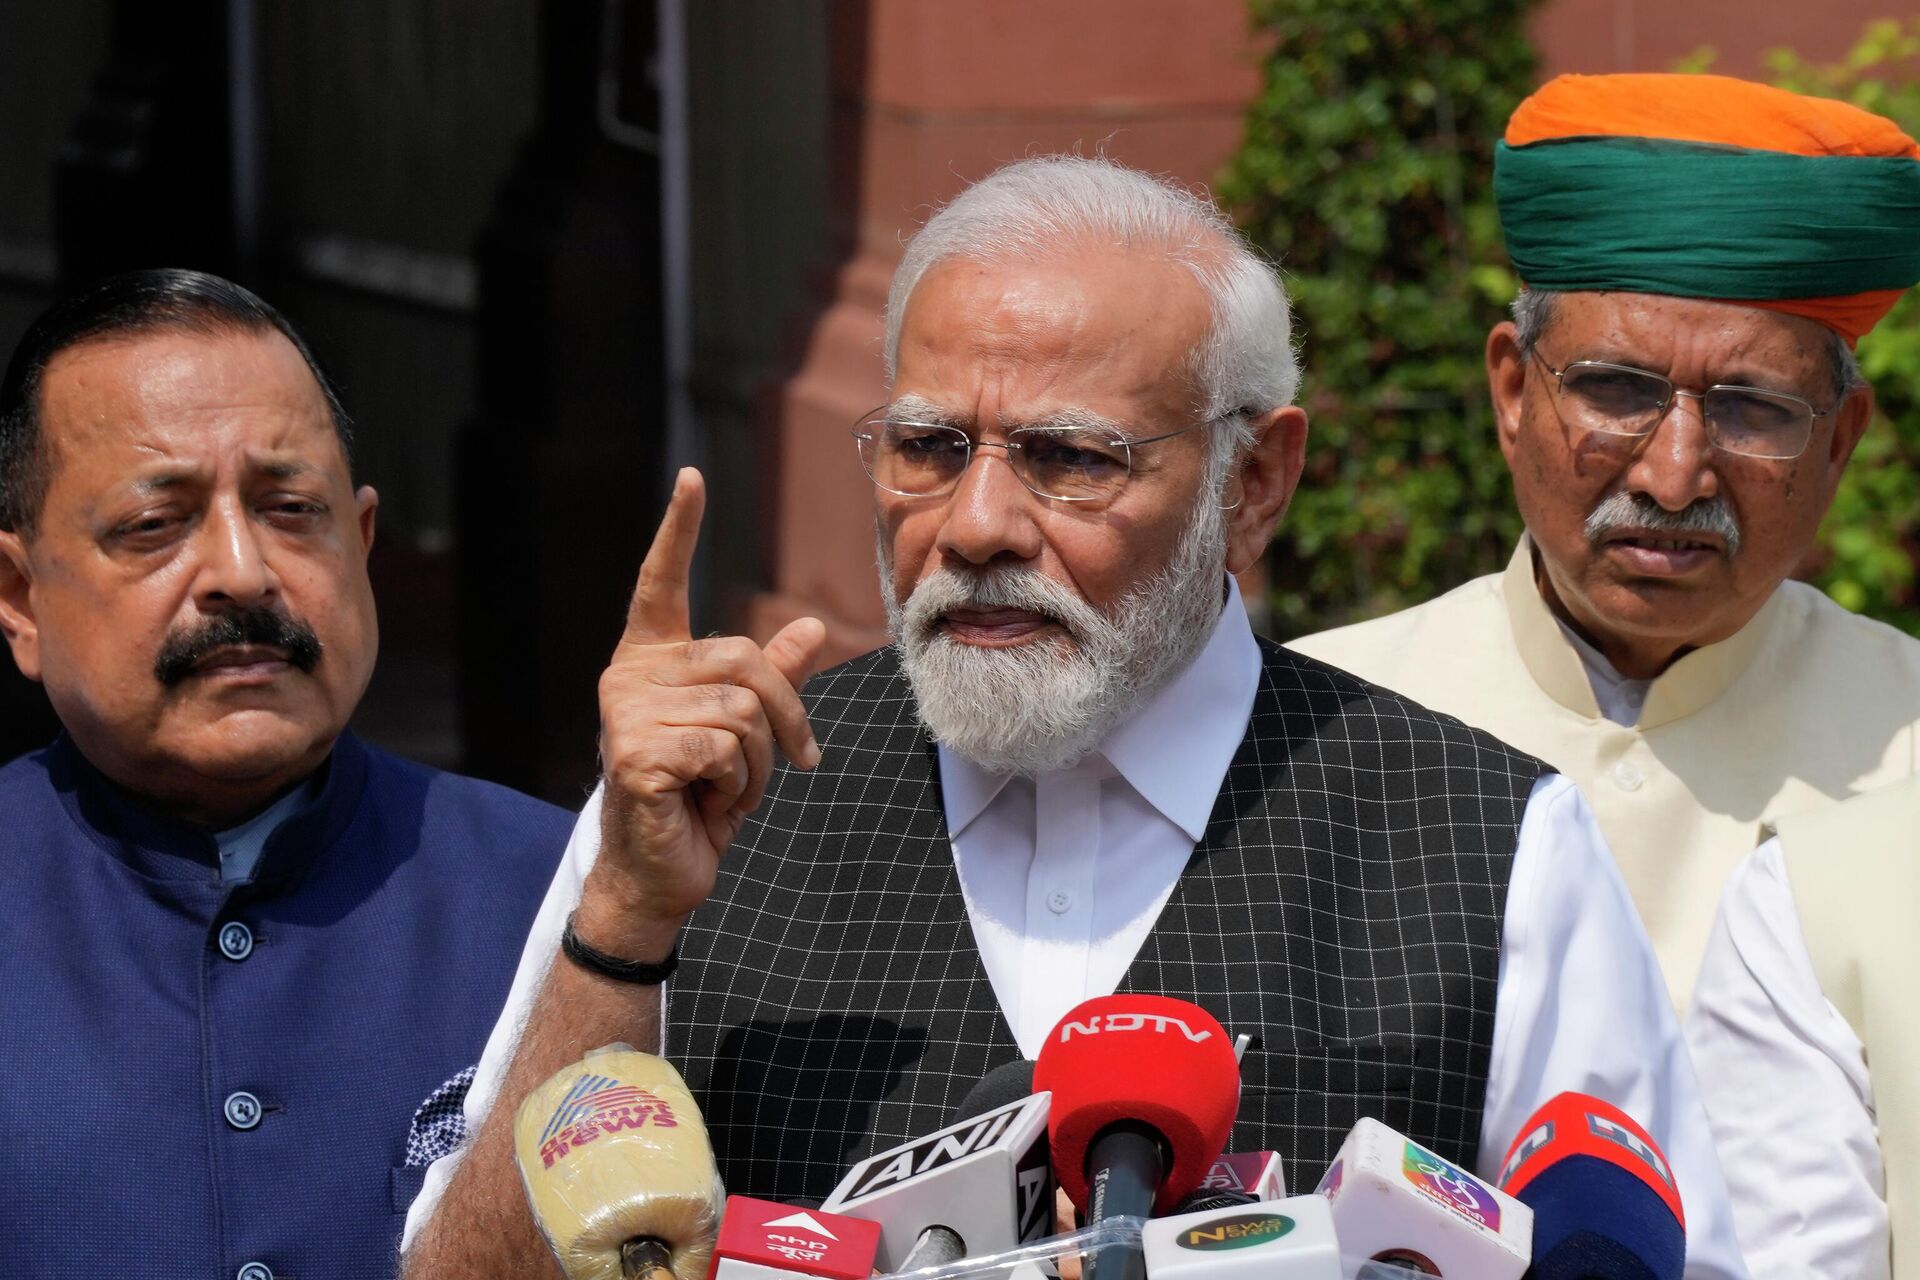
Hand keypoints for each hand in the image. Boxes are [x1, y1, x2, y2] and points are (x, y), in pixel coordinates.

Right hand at [585, 468, 826, 956]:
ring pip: (742, 709)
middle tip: (784, 766)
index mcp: (649, 661)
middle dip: (783, 718)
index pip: (660, 582)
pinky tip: (706, 804)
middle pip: (744, 660)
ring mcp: (623, 714)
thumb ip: (770, 678)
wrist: (661, 874)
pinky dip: (738, 786)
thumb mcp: (745, 733)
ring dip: (758, 764)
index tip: (692, 477)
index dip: (679, 529)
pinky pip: (726, 747)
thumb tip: (812, 626)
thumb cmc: (699, 800)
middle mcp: (627, 677)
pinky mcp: (634, 753)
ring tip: (723, 790)